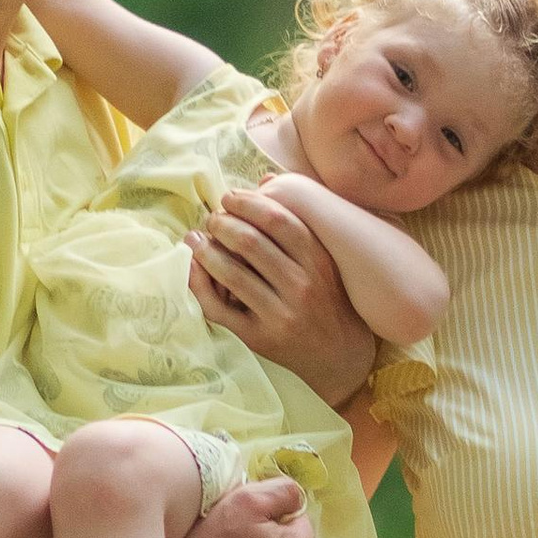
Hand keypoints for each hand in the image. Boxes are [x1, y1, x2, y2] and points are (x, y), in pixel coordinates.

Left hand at [188, 188, 377, 412]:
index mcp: (319, 263)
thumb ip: (300, 223)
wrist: (342, 359)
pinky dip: (200, 284)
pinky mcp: (261, 339)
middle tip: (212, 218)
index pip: (279, 220)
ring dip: (205, 250)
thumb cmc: (331, 302)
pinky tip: (195, 267)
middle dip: (222, 223)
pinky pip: (220, 308)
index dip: (248, 203)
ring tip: (195, 238)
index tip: (230, 197)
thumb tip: (265, 178)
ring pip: (232, 274)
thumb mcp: (327, 262)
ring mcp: (280, 315)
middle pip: (251, 243)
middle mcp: (302, 288)